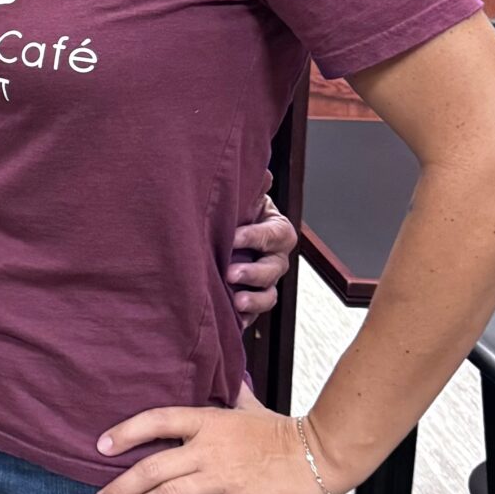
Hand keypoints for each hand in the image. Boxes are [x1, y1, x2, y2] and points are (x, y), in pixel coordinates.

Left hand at [92, 394, 332, 493]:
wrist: (322, 455)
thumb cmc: (287, 432)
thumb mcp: (251, 406)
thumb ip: (231, 394)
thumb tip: (225, 376)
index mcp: (209, 421)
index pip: (157, 420)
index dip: (125, 432)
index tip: (101, 446)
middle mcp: (209, 449)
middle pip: (152, 467)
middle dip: (120, 487)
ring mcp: (224, 479)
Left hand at [228, 188, 295, 328]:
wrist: (217, 234)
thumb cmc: (235, 214)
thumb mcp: (243, 198)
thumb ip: (254, 188)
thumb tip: (264, 174)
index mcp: (277, 230)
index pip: (274, 234)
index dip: (255, 236)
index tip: (233, 237)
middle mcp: (275, 258)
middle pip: (274, 269)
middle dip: (254, 273)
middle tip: (230, 273)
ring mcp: (264, 282)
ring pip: (268, 295)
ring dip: (254, 300)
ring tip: (236, 301)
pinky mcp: (251, 301)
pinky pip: (254, 314)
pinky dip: (244, 318)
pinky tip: (232, 319)